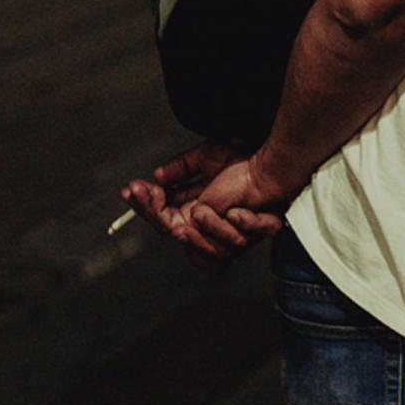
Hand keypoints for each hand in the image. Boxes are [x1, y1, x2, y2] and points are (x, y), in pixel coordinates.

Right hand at [120, 141, 297, 268]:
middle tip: (149, 195)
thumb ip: (181, 169)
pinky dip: (237, 227)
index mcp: (193, 209)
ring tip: (200, 210)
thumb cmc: (243, 159)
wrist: (273, 164)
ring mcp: (226, 233)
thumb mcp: (205, 159)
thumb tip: (158, 176)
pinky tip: (238, 212)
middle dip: (155, 212)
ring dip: (203, 227)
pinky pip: (233, 245)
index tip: (131, 189)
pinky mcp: (248, 234)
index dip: (145, 205)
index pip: (161, 215)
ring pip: (201, 245)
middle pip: (170, 230)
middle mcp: (205, 225)